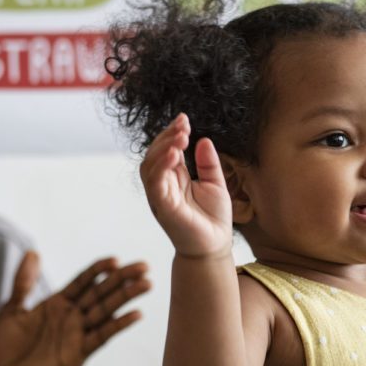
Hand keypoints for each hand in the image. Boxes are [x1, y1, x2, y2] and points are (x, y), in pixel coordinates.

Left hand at [0, 251, 149, 365]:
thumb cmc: (8, 351)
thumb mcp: (11, 311)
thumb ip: (23, 283)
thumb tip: (33, 252)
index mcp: (57, 304)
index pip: (82, 282)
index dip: (98, 270)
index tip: (115, 259)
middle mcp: (71, 317)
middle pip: (100, 292)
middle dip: (122, 279)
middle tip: (144, 266)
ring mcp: (77, 334)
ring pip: (106, 310)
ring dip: (126, 297)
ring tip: (146, 283)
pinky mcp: (79, 353)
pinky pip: (102, 335)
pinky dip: (118, 324)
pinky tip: (135, 314)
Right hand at [140, 113, 232, 257]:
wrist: (215, 246)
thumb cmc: (213, 219)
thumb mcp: (215, 183)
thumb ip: (208, 163)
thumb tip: (203, 140)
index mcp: (174, 179)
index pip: (166, 151)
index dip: (171, 133)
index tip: (184, 119)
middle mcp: (164, 186)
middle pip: (154, 155)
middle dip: (166, 137)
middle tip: (183, 126)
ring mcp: (161, 197)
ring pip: (150, 166)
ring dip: (162, 148)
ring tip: (180, 137)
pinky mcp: (163, 207)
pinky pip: (155, 184)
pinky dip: (161, 167)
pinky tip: (174, 155)